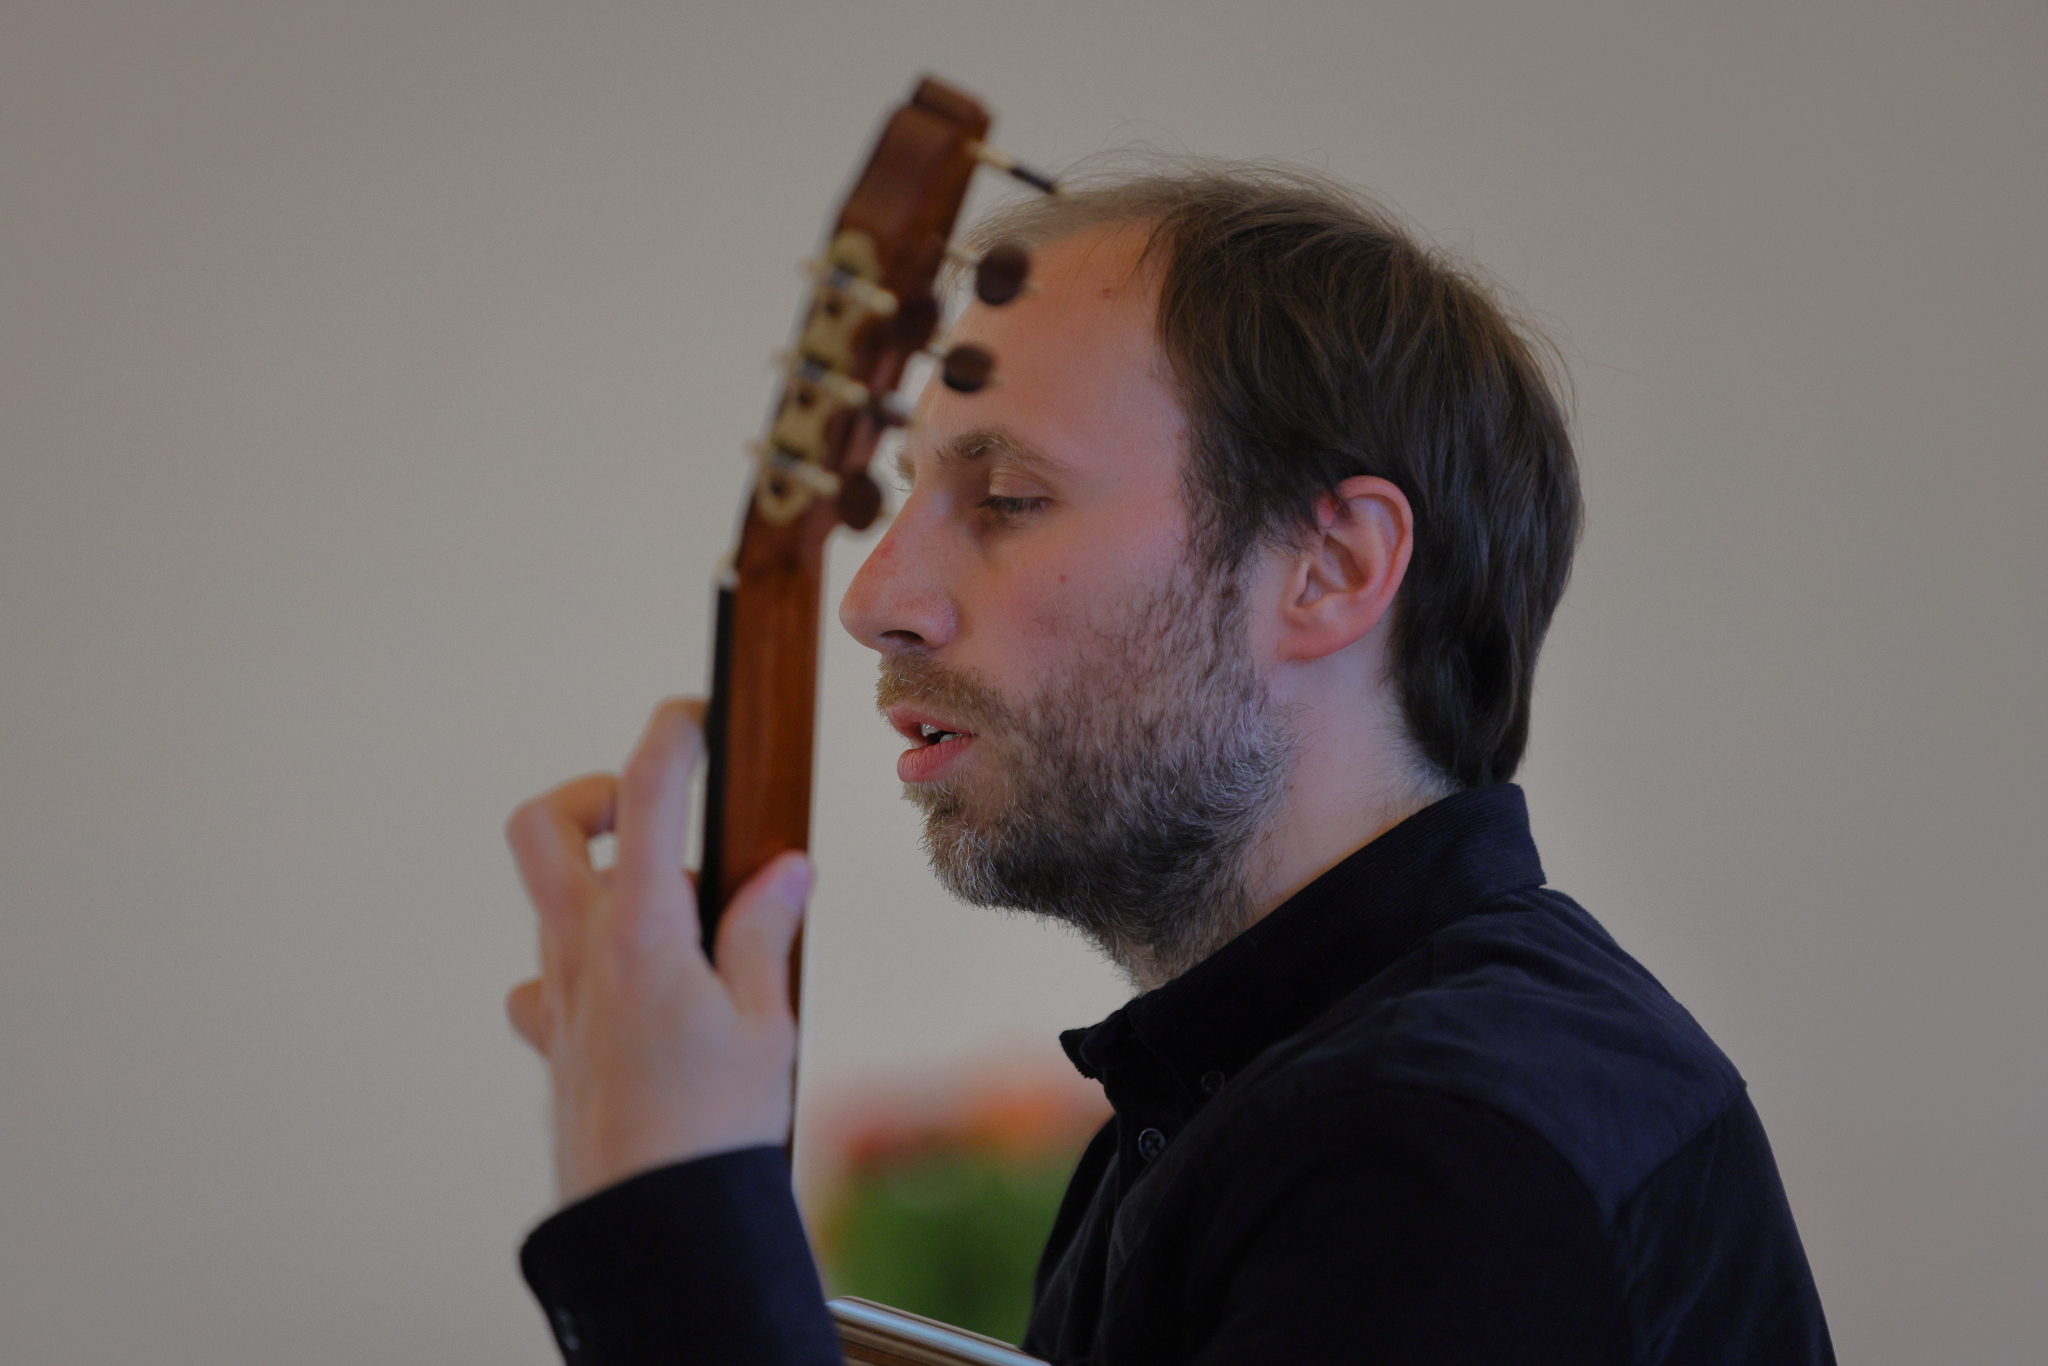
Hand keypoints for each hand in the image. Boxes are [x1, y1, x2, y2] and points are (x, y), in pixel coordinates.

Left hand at [503, 698, 809, 1204]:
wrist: (652, 1219)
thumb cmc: (714, 1125)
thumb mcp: (763, 1017)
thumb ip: (763, 928)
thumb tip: (786, 866)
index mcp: (641, 926)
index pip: (645, 793)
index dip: (670, 735)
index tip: (694, 714)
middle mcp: (582, 947)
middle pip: (541, 826)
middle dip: (591, 796)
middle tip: (649, 819)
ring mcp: (558, 992)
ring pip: (550, 899)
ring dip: (604, 882)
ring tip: (680, 924)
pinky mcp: (556, 1038)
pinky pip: (545, 979)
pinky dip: (583, 965)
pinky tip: (634, 995)